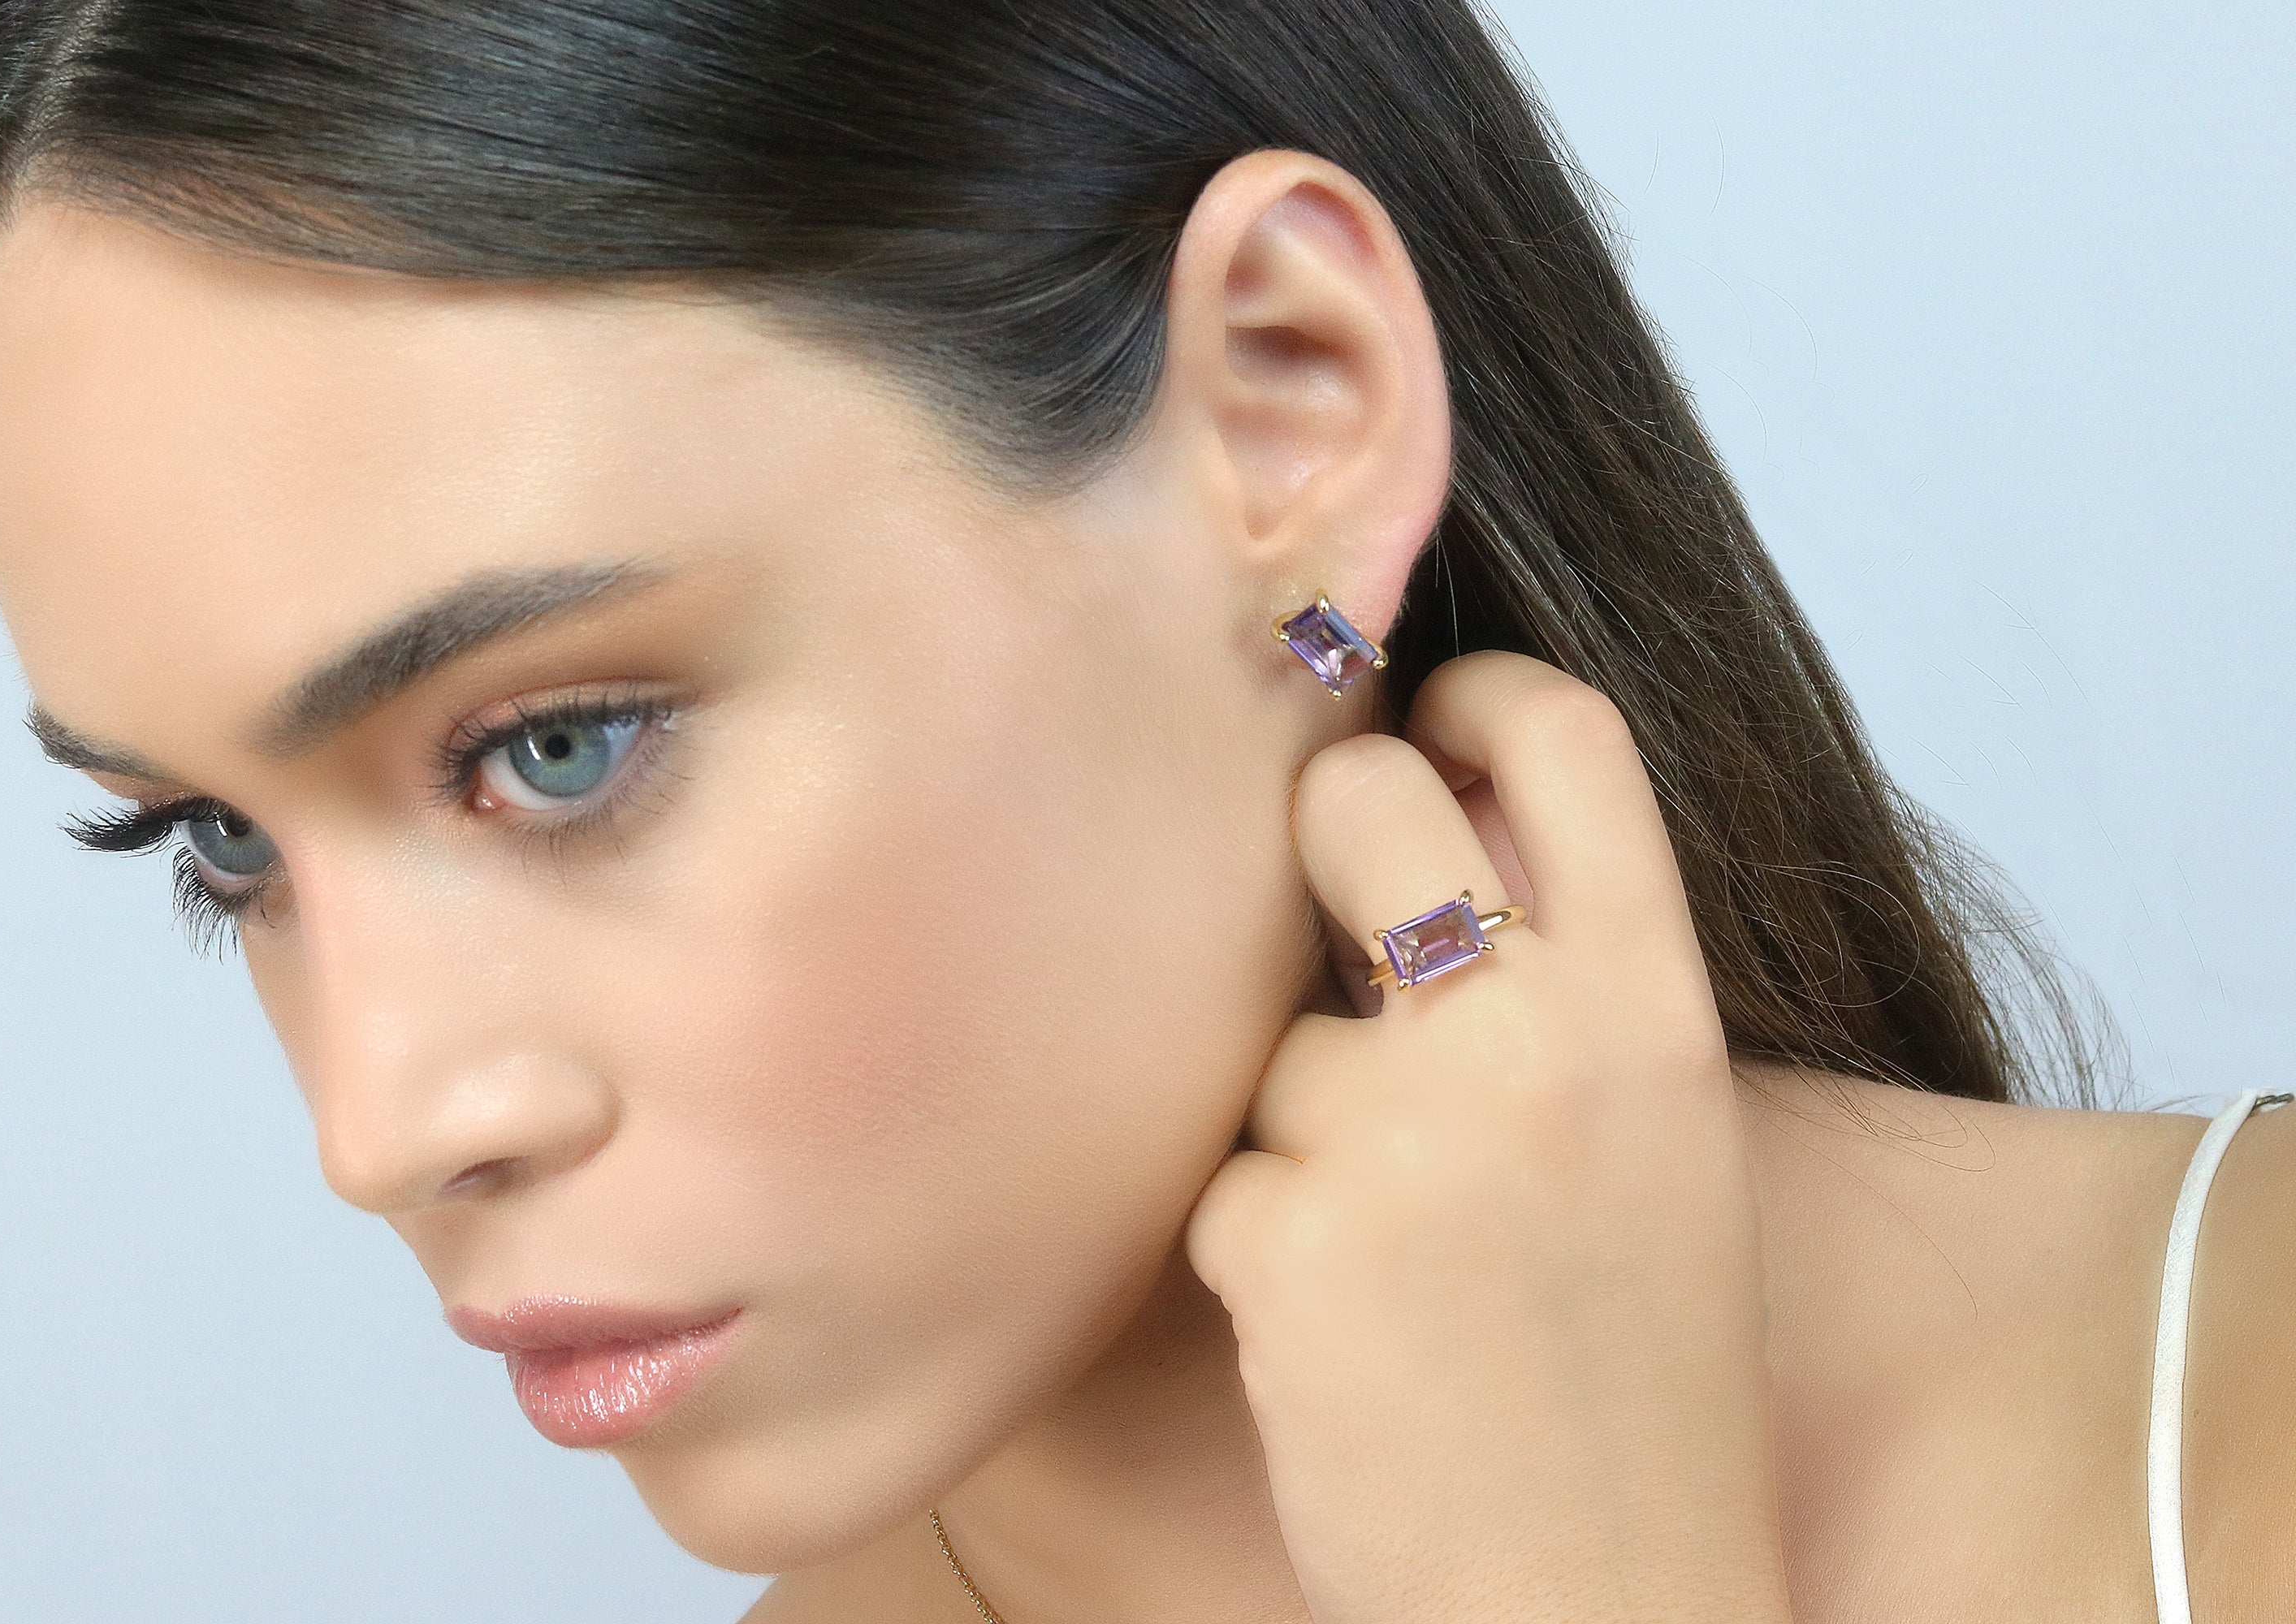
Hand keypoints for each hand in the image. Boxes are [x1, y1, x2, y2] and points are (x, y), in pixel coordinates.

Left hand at [1184, 652, 1790, 1623]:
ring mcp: (1406, 1131)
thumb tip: (1444, 830)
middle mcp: (1538, 1038)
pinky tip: (1348, 1343)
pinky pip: (1228, 1178)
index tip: (1428, 717)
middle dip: (1321, 831)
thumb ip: (1576, 989)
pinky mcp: (1289, 1233)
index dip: (1478, 690)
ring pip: (1272, 1040)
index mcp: (1660, 1010)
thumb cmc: (1633, 1391)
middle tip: (1337, 919)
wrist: (1602, 1608)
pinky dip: (1266, 1248)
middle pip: (1357, 798)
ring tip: (1402, 1271)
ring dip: (1306, 1133)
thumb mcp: (1662, 1150)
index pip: (1567, 736)